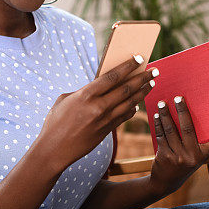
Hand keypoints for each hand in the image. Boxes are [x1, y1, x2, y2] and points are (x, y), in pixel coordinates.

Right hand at [38, 55, 155, 171]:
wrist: (54, 150)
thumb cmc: (55, 122)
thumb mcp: (65, 100)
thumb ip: (84, 91)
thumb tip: (99, 87)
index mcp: (86, 95)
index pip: (112, 77)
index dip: (128, 66)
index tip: (139, 58)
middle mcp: (98, 107)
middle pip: (126, 89)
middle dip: (143, 78)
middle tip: (154, 71)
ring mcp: (104, 120)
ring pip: (130, 103)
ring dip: (143, 92)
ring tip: (152, 84)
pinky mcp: (106, 131)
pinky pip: (124, 117)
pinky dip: (132, 109)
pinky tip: (137, 103)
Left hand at [148, 95, 208, 196]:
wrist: (166, 182)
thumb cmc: (184, 163)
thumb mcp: (194, 157)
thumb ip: (195, 142)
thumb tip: (190, 116)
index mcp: (202, 157)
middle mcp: (191, 157)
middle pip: (187, 129)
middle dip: (182, 111)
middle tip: (178, 98)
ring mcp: (177, 157)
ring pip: (171, 130)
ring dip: (165, 115)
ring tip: (162, 103)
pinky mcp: (164, 156)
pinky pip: (161, 136)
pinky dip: (158, 124)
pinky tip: (156, 116)